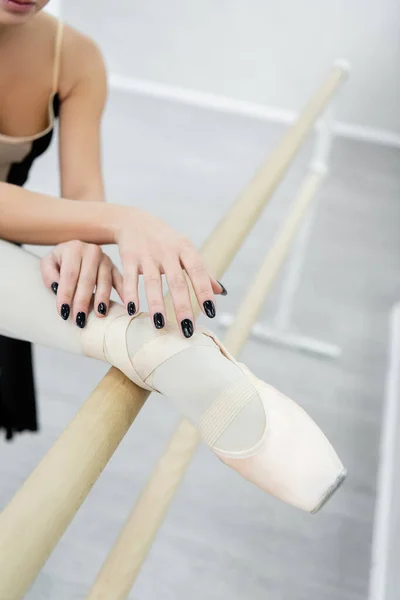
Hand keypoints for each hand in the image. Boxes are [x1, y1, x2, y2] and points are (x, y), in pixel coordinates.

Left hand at [40, 240, 122, 327]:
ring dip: (102, 299)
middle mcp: (92, 251)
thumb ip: (49, 274)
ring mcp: (106, 259)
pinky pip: (120, 281)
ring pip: (105, 282)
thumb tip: (57, 287)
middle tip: (79, 319)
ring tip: (99, 315)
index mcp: (74, 248)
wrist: (75, 250)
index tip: (63, 312)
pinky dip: (123, 293)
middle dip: (83, 301)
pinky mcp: (115, 267)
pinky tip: (127, 306)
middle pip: (87, 280)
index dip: (66, 294)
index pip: (69, 275)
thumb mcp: (48, 262)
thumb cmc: (61, 260)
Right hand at [115, 207, 225, 336]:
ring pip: (153, 282)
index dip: (205, 292)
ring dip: (156, 304)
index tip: (211, 313)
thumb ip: (202, 272)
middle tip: (187, 330)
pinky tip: (132, 310)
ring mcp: (148, 254)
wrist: (134, 221)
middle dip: (182, 306)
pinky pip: (130, 278)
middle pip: (177, 282)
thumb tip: (221, 292)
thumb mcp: (185, 250)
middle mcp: (168, 251)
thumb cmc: (166, 241)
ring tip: (160, 325)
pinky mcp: (129, 257)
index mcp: (186, 249)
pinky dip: (131, 293)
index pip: (199, 272)